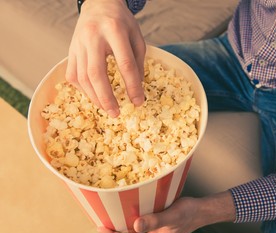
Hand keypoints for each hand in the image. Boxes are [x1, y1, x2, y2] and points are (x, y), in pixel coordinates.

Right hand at [66, 0, 145, 116]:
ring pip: (82, 77)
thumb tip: (136, 89)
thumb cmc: (121, 23)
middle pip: (96, 73)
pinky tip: (94, 96)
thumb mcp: (136, 37)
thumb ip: (137, 62)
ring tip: (107, 109)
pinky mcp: (70, 50)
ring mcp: (78, 44)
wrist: (99, 4)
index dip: (132, 86)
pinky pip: (72, 75)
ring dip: (94, 97)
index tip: (138, 102)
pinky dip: (83, 90)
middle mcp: (93, 37)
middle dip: (106, 97)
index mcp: (114, 31)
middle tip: (116, 113)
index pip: (125, 64)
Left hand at [98, 192, 235, 232]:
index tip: (100, 227)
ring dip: (122, 224)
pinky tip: (128, 210)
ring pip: (134, 232)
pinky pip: (141, 225)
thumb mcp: (171, 216)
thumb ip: (154, 221)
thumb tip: (135, 225)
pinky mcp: (158, 225)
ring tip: (110, 214)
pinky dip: (132, 219)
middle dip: (114, 231)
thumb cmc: (188, 213)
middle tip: (101, 218)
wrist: (202, 211)